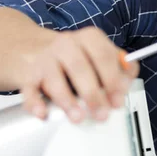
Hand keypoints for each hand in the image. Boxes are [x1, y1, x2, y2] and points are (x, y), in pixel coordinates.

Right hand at [20, 26, 138, 121]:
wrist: (26, 46)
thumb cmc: (69, 55)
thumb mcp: (94, 52)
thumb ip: (116, 63)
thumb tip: (130, 75)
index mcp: (87, 39)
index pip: (103, 55)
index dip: (113, 78)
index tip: (118, 97)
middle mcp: (65, 45)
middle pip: (80, 67)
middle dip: (93, 93)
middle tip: (102, 113)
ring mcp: (44, 59)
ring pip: (55, 79)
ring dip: (68, 100)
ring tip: (78, 117)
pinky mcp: (27, 75)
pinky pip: (30, 90)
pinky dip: (35, 103)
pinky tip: (43, 113)